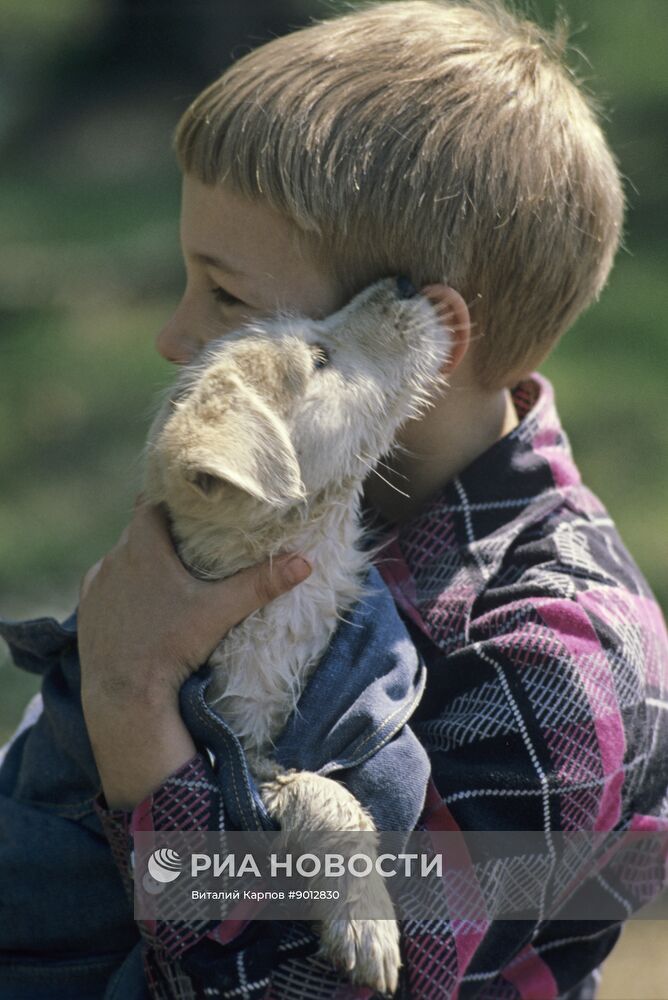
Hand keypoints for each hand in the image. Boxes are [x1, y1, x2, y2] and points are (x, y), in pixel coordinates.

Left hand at [78, 497, 311, 808]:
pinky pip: (107, 586)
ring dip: (142, 561)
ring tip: (170, 574)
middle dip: (164, 532)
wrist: (123, 696)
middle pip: (139, 530)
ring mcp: (96, 585)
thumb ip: (260, 584)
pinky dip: (124, 587)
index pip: (151, 500)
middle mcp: (113, 559)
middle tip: (193, 539)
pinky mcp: (88, 610)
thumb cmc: (170, 646)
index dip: (172, 497)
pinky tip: (143, 604)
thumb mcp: (220, 612)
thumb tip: (305, 563)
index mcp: (142, 546)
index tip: (194, 503)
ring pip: (122, 558)